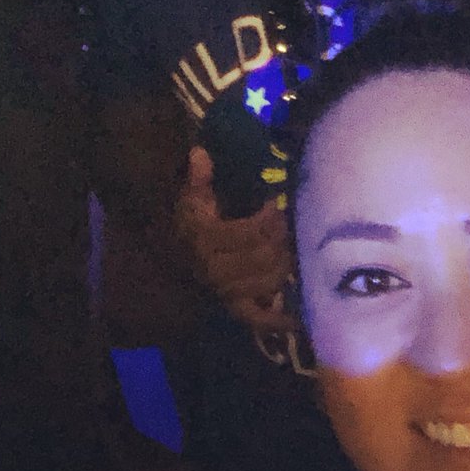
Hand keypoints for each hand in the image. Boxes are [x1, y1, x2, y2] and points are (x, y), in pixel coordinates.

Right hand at [175, 147, 295, 334]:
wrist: (169, 264)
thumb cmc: (185, 226)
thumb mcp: (189, 199)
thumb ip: (198, 178)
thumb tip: (201, 151)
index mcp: (207, 241)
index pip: (250, 232)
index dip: (268, 218)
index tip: (274, 203)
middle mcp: (219, 270)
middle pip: (264, 256)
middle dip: (281, 238)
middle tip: (288, 223)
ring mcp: (228, 293)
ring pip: (269, 281)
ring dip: (286, 264)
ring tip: (293, 247)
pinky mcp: (235, 309)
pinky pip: (259, 318)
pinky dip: (280, 319)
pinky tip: (300, 316)